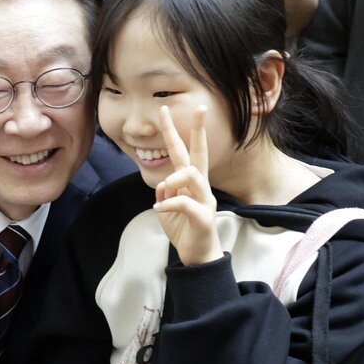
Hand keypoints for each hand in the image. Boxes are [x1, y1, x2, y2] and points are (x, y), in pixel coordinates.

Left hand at [152, 105, 220, 266]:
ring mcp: (204, 201)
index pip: (185, 150)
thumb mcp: (167, 208)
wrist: (197, 255)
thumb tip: (163, 183)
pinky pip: (186, 203)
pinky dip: (169, 204)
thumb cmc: (183, 228)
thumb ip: (164, 192)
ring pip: (193, 175)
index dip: (175, 130)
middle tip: (200, 108)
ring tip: (165, 188)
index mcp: (191, 182)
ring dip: (175, 178)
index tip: (165, 109)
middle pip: (200, 153)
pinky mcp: (203, 218)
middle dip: (198, 130)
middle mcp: (201, 186)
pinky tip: (158, 209)